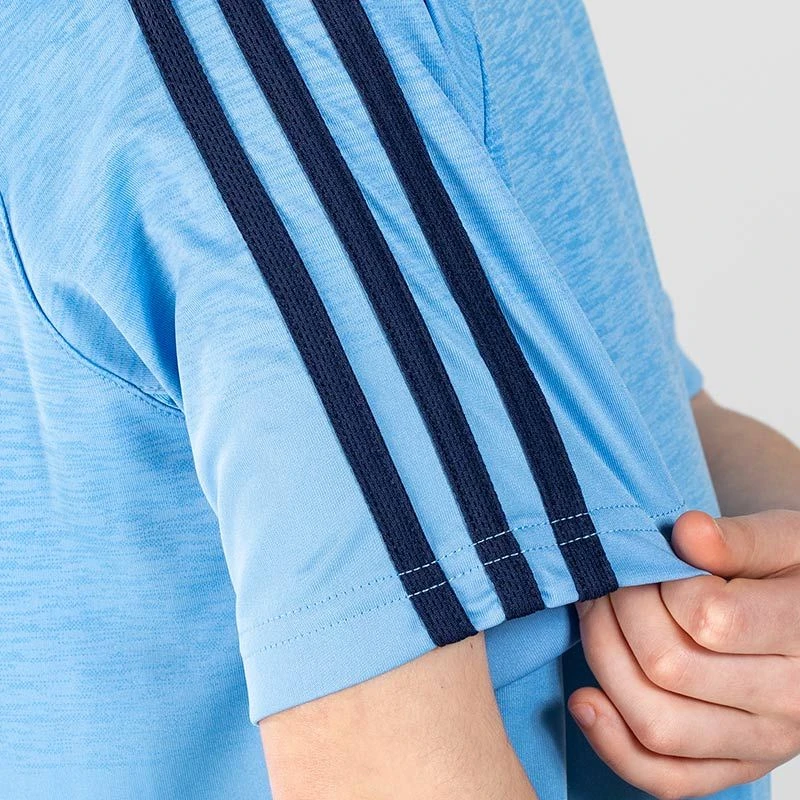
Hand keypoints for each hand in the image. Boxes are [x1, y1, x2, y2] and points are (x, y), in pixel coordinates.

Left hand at [569, 509, 799, 799]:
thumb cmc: (794, 574)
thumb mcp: (786, 540)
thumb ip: (739, 538)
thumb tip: (688, 532)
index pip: (709, 618)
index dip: (660, 582)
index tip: (649, 558)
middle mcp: (790, 703)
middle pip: (668, 668)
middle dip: (619, 612)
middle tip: (609, 579)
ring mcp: (762, 744)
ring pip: (656, 723)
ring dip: (604, 662)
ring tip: (595, 615)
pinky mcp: (733, 768)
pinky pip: (665, 778)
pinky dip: (613, 745)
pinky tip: (585, 702)